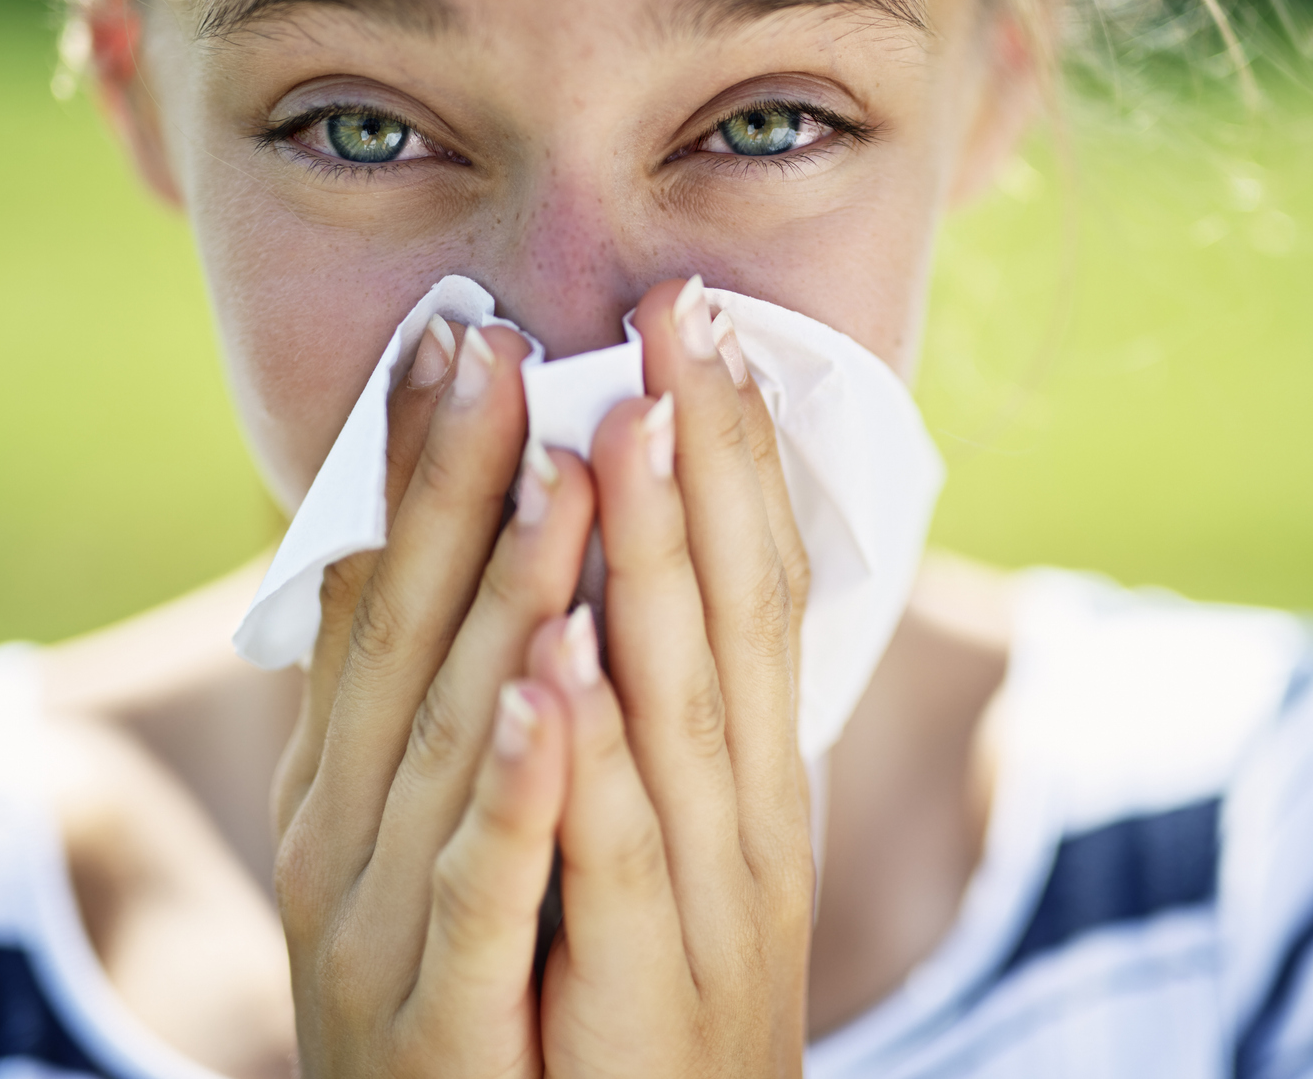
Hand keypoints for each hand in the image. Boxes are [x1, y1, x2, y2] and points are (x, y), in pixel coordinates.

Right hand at [268, 317, 594, 1078]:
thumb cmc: (460, 987)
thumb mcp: (416, 829)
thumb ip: (421, 701)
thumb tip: (424, 542)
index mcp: (344, 781)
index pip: (375, 595)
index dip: (410, 467)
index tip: (456, 336)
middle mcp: (342, 836)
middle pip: (404, 637)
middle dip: (451, 486)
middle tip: (499, 347)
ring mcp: (379, 927)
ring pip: (450, 738)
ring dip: (505, 598)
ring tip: (562, 469)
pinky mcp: (440, 1020)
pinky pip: (483, 885)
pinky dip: (519, 784)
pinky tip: (557, 686)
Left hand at [525, 277, 816, 1076]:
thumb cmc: (636, 999)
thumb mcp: (667, 843)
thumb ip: (655, 722)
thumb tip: (609, 582)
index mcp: (745, 779)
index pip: (752, 591)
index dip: (735, 457)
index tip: (702, 327)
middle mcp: (743, 823)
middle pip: (732, 618)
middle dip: (706, 459)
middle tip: (678, 313)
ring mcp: (701, 907)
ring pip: (680, 714)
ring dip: (655, 567)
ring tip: (619, 428)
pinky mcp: (632, 994)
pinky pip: (608, 864)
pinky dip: (588, 764)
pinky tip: (560, 669)